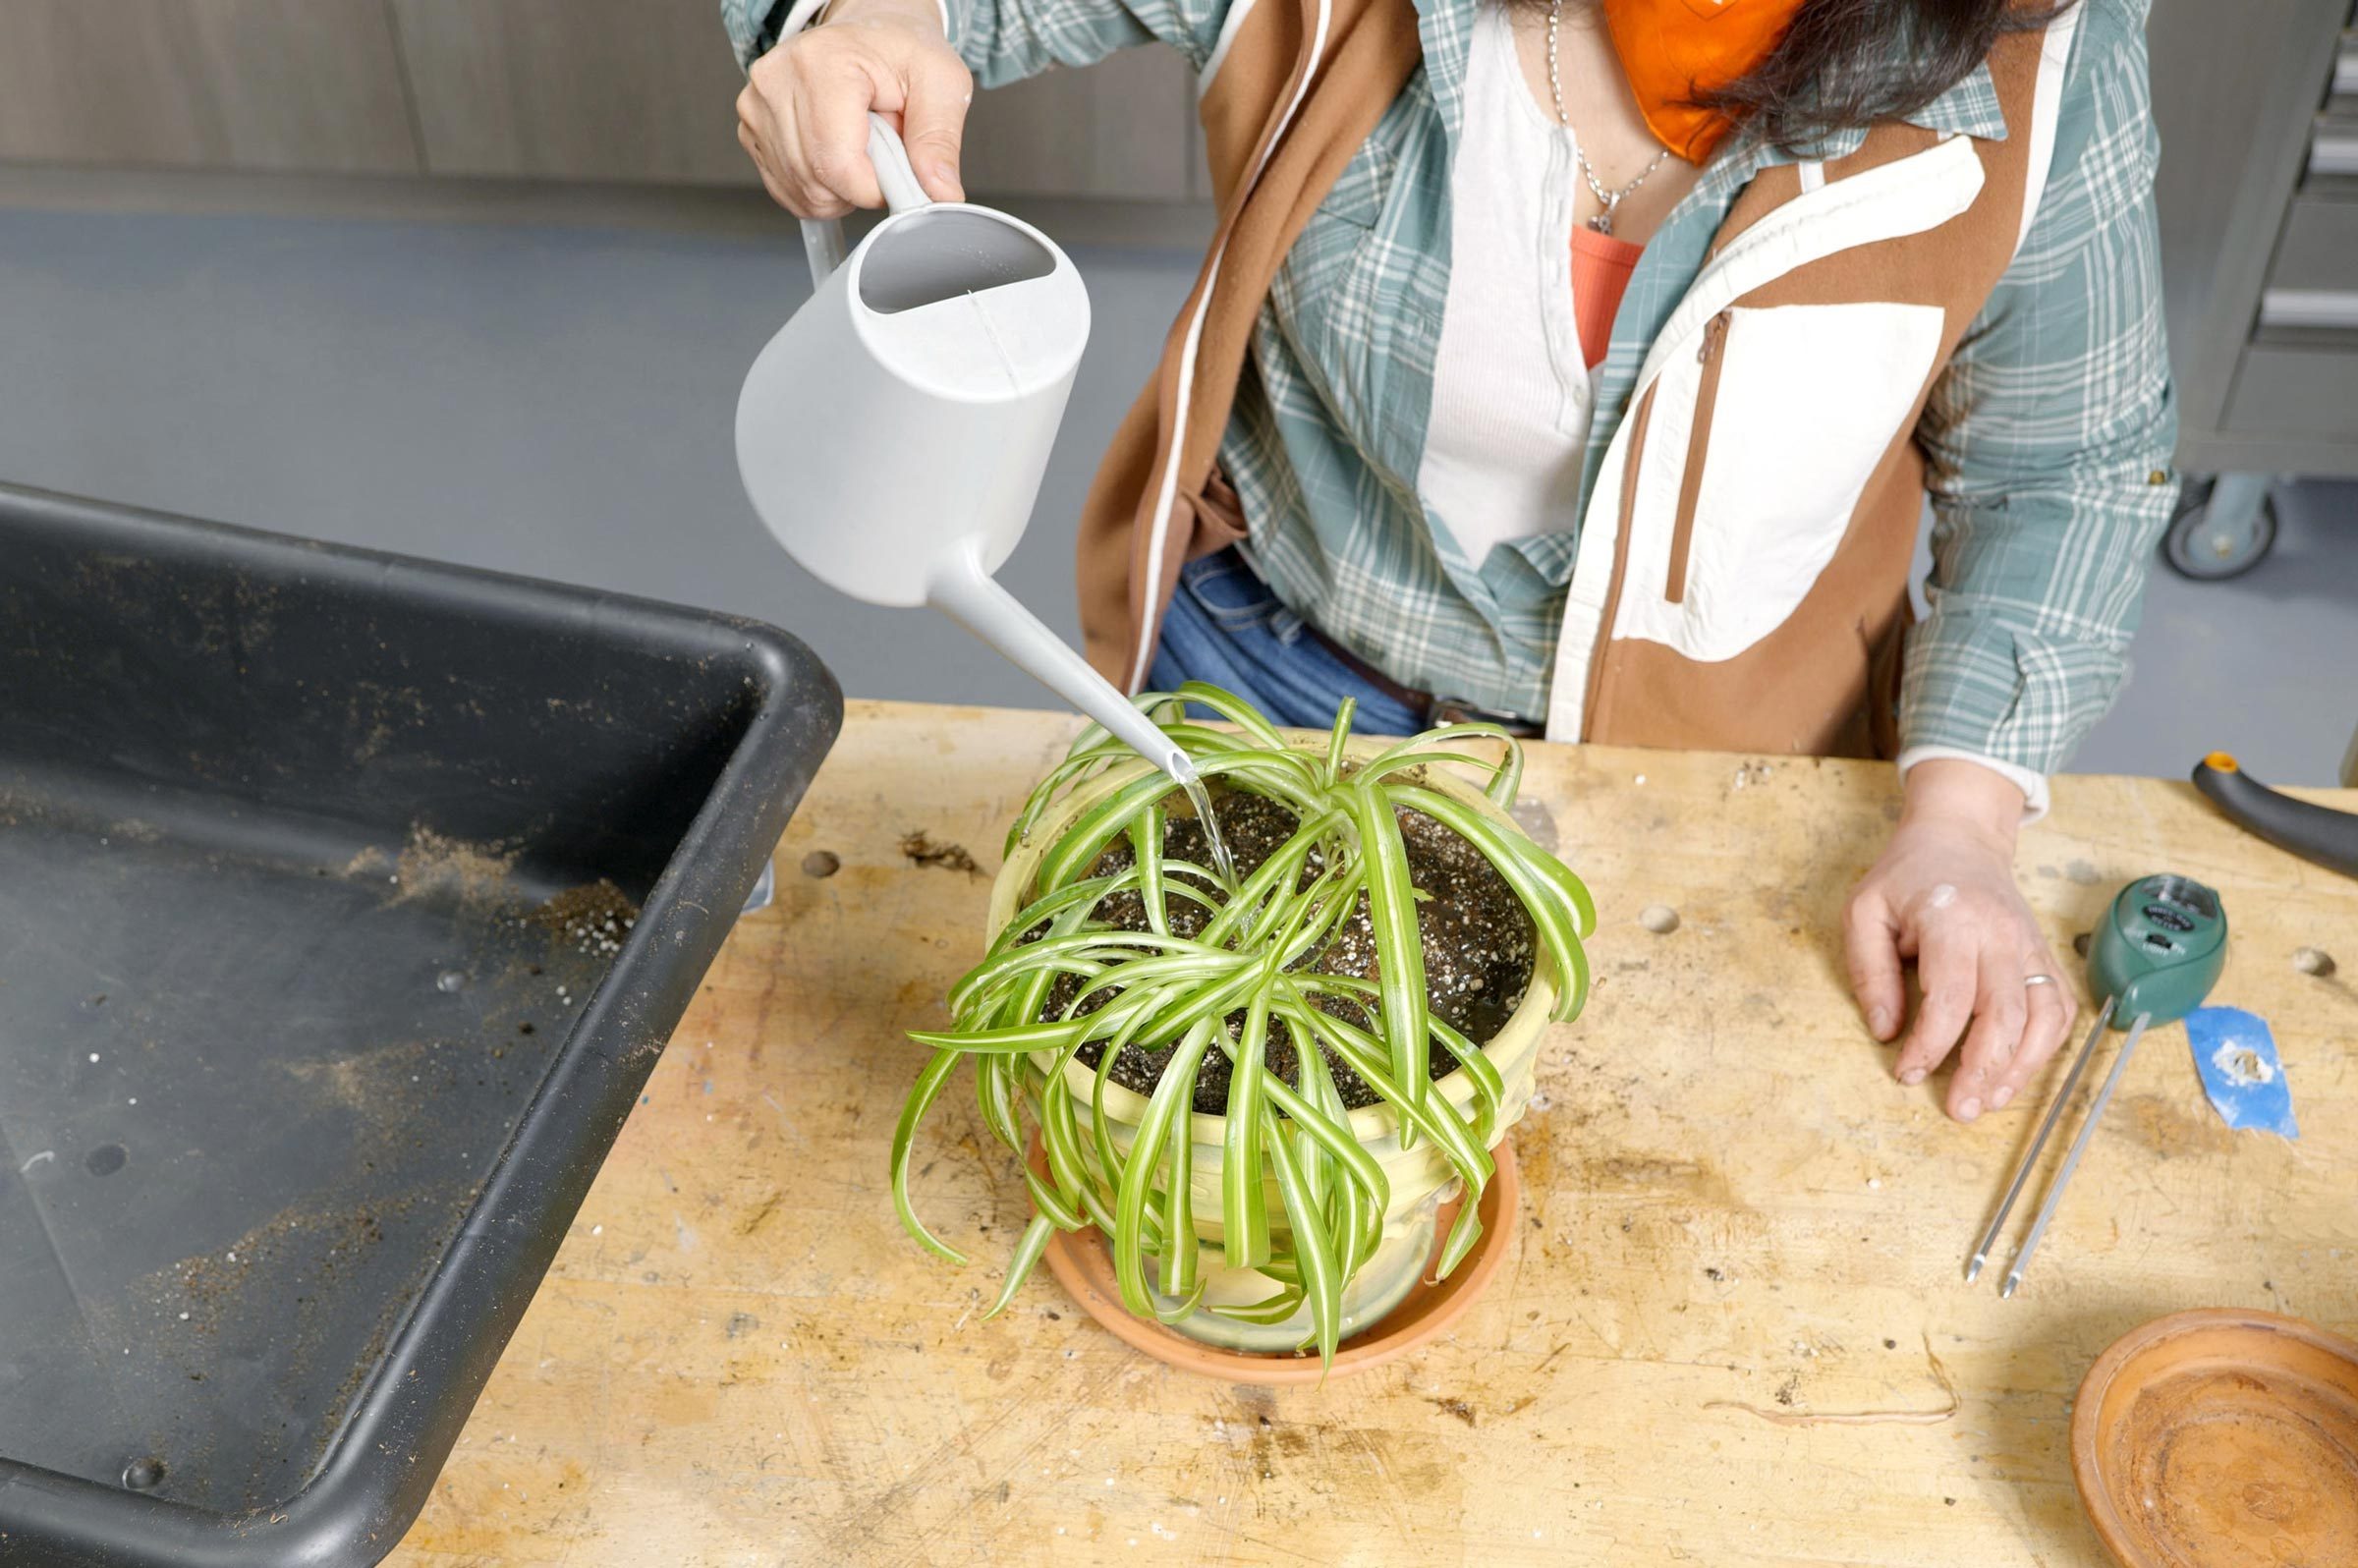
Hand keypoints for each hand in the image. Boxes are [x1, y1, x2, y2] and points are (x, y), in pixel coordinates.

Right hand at [735, 0, 971, 217]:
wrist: (870, 32)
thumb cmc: (901, 51)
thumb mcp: (941, 82)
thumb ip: (940, 141)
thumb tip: (939, 194)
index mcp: (823, 63)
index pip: (838, 164)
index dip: (875, 188)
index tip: (898, 172)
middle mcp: (778, 80)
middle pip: (816, 182)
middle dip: (859, 188)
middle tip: (883, 153)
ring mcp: (758, 105)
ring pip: (801, 192)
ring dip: (840, 191)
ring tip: (861, 149)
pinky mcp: (752, 129)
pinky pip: (787, 190)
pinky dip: (819, 190)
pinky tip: (837, 158)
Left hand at [1843, 760, 2075, 1122]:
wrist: (1960, 839)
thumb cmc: (1907, 877)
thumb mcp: (1864, 912)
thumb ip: (1870, 972)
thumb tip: (1885, 1031)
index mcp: (1954, 920)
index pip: (1951, 997)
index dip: (1931, 1044)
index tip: (1906, 1072)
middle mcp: (2002, 935)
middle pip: (2005, 1015)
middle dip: (1982, 1070)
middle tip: (1959, 1109)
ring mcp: (2031, 946)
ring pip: (2044, 1019)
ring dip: (2021, 1068)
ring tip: (1989, 1100)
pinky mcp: (2045, 957)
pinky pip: (2060, 1011)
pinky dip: (2045, 1049)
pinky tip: (2016, 1074)